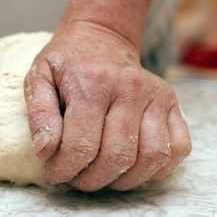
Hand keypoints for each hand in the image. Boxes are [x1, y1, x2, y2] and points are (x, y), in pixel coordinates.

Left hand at [24, 22, 190, 191]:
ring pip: (150, 158)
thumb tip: (45, 150)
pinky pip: (177, 148)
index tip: (54, 174)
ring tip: (100, 175)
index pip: (81, 146)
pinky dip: (156, 169)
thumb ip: (39, 114)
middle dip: (91, 180)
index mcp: (93, 82)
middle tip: (75, 178)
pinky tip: (132, 166)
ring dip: (123, 180)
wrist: (101, 37)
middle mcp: (130, 88)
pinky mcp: (171, 102)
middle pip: (117, 158)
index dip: (64, 170)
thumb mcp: (39, 77)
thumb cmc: (67, 61)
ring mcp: (156, 95)